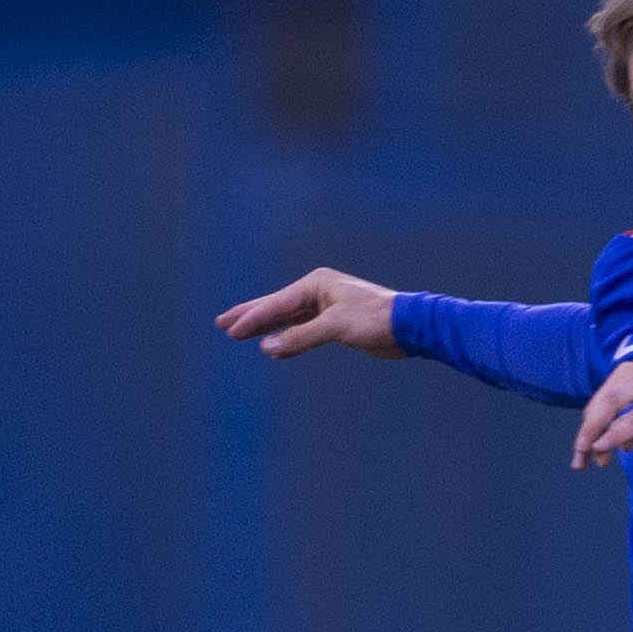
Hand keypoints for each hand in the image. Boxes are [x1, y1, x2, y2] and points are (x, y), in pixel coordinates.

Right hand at [216, 268, 403, 358]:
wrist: (410, 326)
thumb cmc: (376, 319)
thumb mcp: (335, 327)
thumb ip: (300, 338)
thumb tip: (267, 348)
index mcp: (317, 284)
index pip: (277, 304)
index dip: (252, 318)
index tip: (230, 330)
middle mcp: (319, 292)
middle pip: (277, 306)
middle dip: (250, 316)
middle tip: (222, 324)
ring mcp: (326, 308)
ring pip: (288, 319)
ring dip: (266, 328)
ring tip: (239, 333)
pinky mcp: (335, 324)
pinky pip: (302, 331)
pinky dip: (287, 339)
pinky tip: (273, 347)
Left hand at [571, 360, 632, 469]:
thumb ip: (626, 418)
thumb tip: (600, 442)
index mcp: (632, 371)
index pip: (601, 399)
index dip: (589, 425)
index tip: (585, 449)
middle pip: (601, 402)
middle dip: (586, 432)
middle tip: (579, 458)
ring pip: (612, 408)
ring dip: (595, 436)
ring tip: (591, 459)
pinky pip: (631, 421)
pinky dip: (614, 435)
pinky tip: (602, 447)